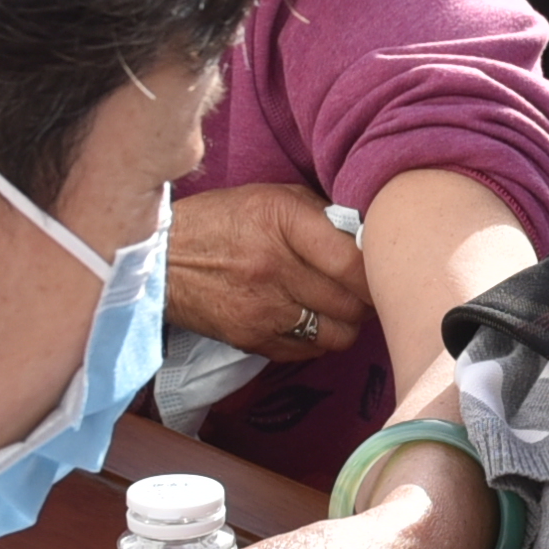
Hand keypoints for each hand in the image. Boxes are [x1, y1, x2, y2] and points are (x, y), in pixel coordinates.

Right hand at [164, 183, 371, 356]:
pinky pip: (309, 351)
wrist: (162, 260)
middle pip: (352, 303)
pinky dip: (319, 339)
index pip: (353, 262)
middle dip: (368, 299)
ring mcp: (262, 309)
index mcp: (282, 221)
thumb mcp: (273, 197)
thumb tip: (370, 236)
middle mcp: (274, 267)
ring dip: (348, 323)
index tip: (386, 268)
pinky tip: (312, 319)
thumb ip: (323, 216)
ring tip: (341, 305)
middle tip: (367, 289)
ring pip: (338, 334)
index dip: (378, 271)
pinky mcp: (252, 339)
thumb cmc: (224, 221)